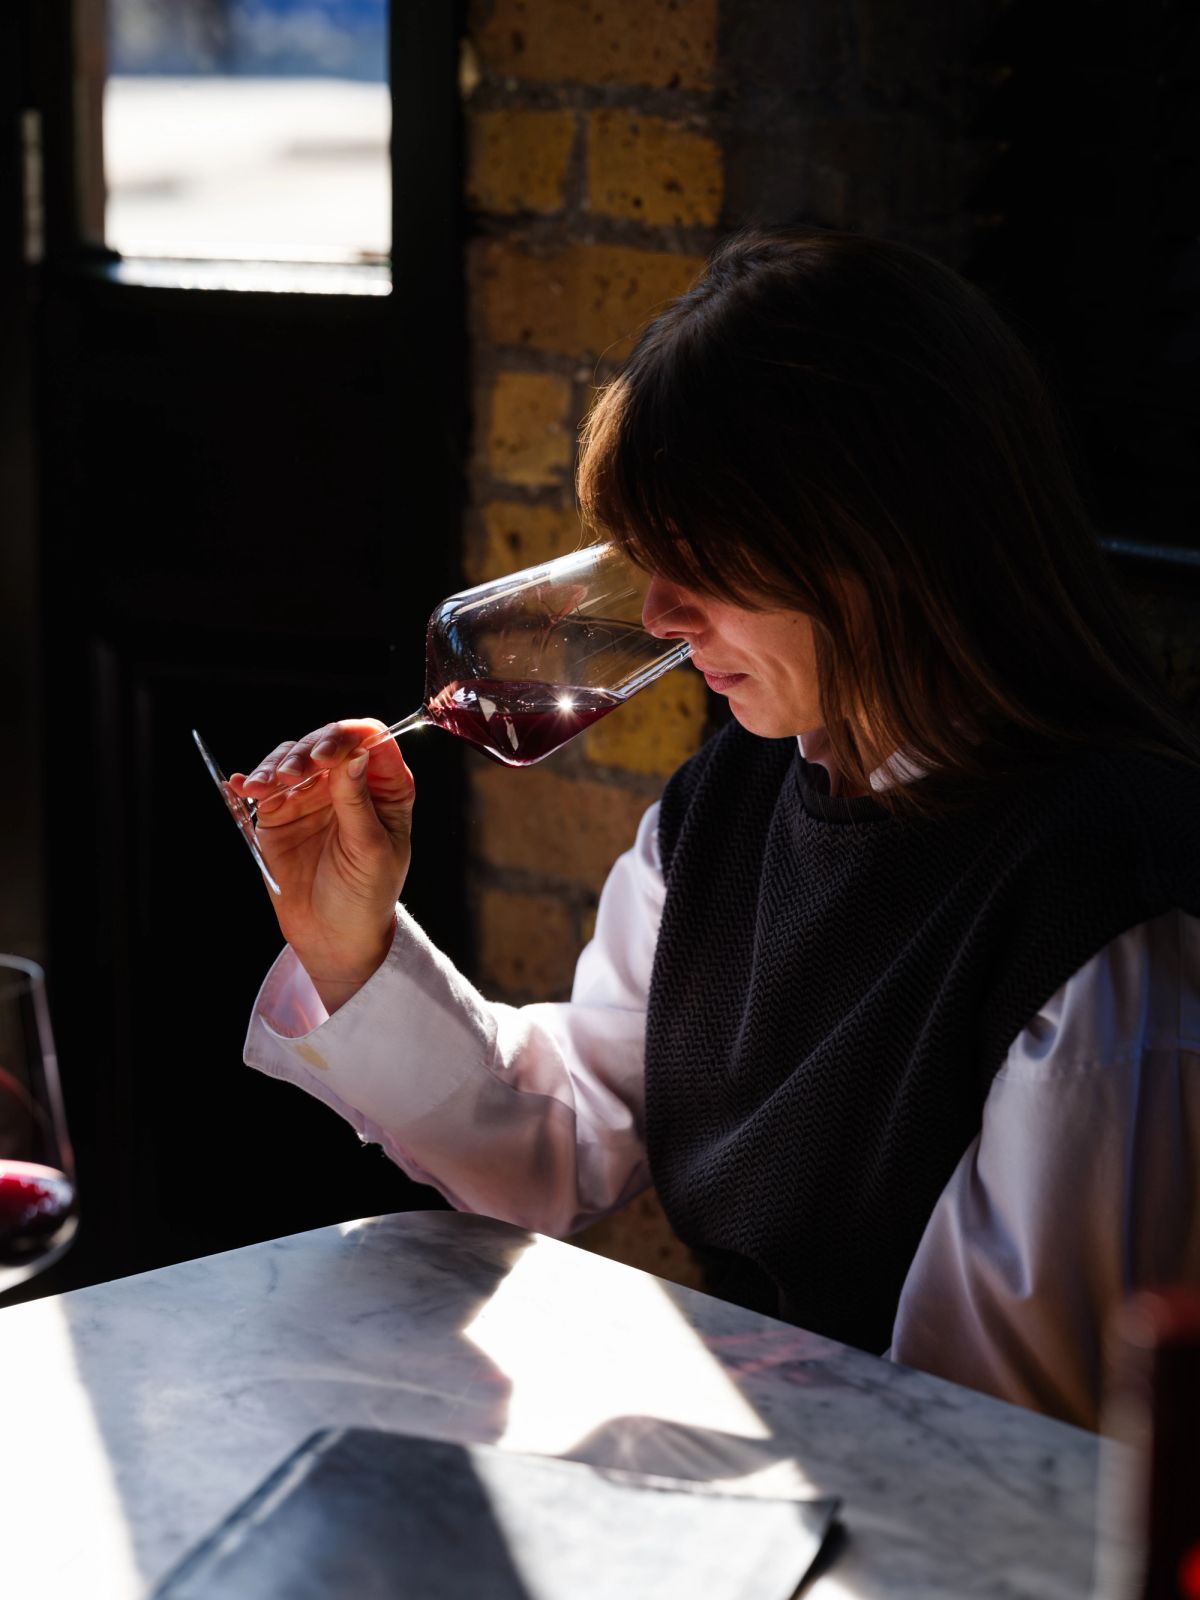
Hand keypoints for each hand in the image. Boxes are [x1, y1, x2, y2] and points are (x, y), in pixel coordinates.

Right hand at [228, 719, 413, 1012]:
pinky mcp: (280, 811)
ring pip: (292, 758)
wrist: (333, 934)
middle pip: (326, 742)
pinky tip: (241, 786)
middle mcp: (349, 782)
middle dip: (305, 751)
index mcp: (385, 787)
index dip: (348, 738)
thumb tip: (354, 755)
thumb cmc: (367, 895)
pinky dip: (250, 781)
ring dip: (275, 765)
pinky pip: (264, 785)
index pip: (370, 740)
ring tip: (263, 787)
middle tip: (291, 774)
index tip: (326, 756)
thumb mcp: (371, 850)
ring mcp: (313, 794)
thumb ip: (358, 803)